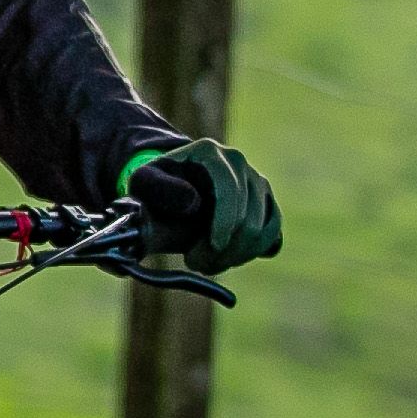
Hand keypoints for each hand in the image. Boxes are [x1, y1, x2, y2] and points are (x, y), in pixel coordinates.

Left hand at [120, 138, 280, 271]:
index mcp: (210, 153)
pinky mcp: (267, 204)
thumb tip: (193, 203)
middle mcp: (239, 164)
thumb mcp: (144, 182)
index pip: (229, 190)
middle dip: (222, 248)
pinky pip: (272, 235)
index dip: (223, 223)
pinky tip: (227, 259)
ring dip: (236, 255)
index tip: (212, 247)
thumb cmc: (156, 186)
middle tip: (195, 263)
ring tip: (207, 264)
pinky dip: (252, 252)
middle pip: (247, 216)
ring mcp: (257, 183)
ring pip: (262, 229)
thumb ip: (159, 187)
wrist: (172, 186)